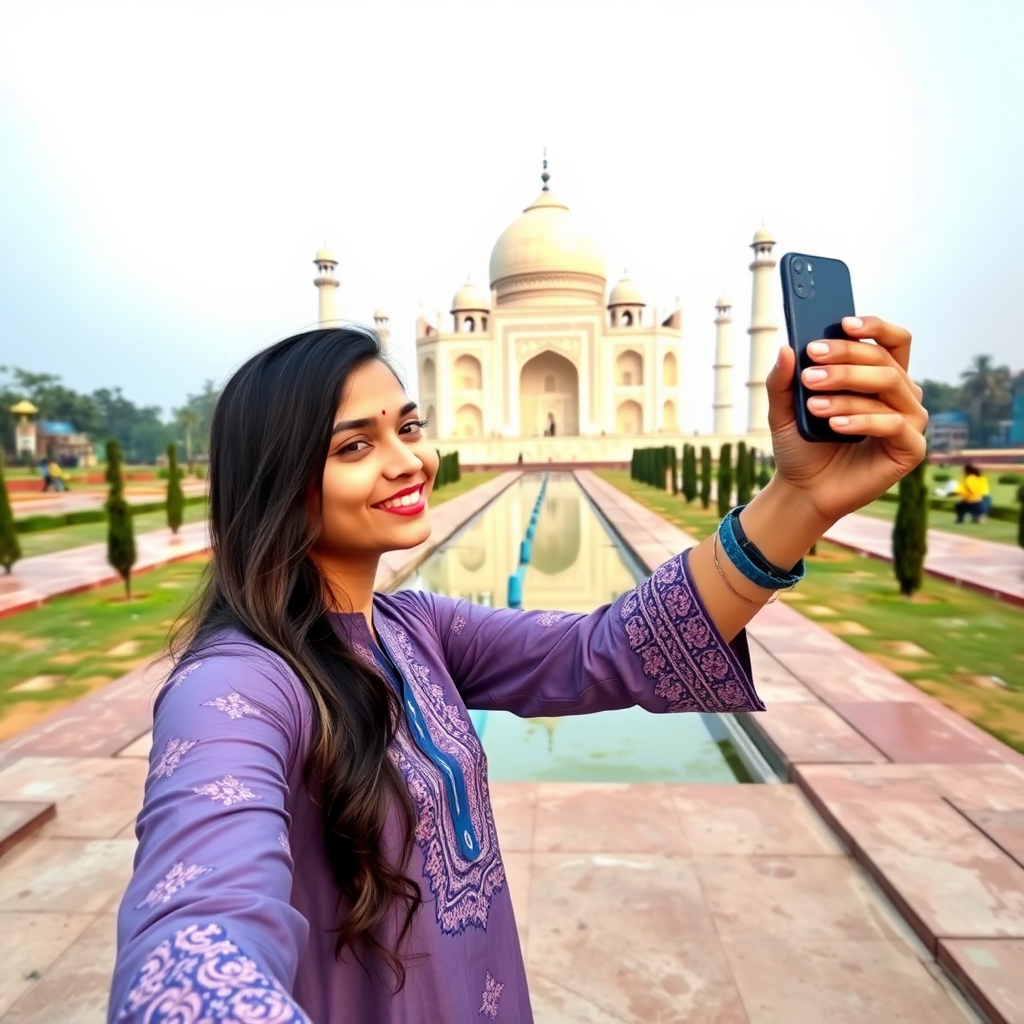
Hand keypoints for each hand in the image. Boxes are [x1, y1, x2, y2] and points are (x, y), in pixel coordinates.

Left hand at [764, 316, 927, 525]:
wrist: (803, 490)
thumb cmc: (802, 446)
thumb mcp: (784, 411)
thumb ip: (782, 381)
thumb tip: (786, 348)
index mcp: (880, 377)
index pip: (892, 340)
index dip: (874, 327)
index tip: (842, 324)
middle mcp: (902, 395)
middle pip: (883, 360)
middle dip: (845, 358)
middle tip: (810, 368)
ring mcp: (910, 421)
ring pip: (887, 386)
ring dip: (846, 390)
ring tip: (812, 403)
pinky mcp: (911, 449)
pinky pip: (893, 424)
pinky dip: (862, 420)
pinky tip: (835, 425)